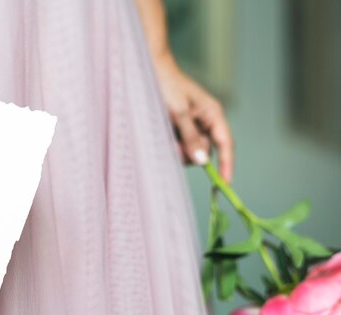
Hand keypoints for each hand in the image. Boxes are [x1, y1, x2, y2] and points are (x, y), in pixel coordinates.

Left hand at [153, 52, 233, 183]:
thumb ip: (190, 137)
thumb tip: (201, 161)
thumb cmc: (165, 85)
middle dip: (189, 154)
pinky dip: (170, 145)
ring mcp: (191, 126)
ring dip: (176, 149)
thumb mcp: (178, 113)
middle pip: (204, 152)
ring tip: (163, 134)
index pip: (226, 144)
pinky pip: (177, 145)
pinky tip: (161, 133)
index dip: (227, 164)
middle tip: (172, 144)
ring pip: (189, 151)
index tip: (224, 184)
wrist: (148, 70)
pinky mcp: (178, 128)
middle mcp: (205, 121)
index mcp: (213, 114)